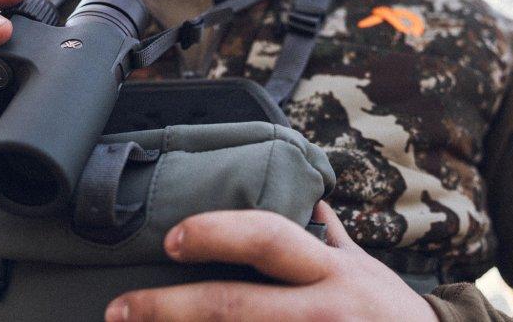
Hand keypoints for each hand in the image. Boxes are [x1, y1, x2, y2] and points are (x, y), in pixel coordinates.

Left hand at [105, 201, 439, 321]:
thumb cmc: (391, 315)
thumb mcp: (367, 269)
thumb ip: (334, 239)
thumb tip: (311, 203)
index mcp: (330, 271)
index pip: (268, 239)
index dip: (218, 233)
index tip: (172, 238)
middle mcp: (322, 309)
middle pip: (237, 306)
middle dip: (170, 308)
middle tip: (121, 309)